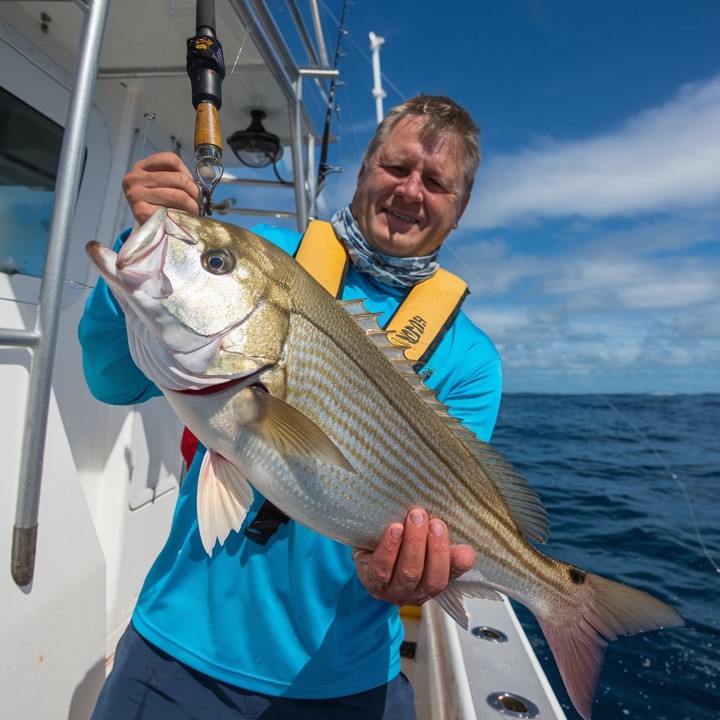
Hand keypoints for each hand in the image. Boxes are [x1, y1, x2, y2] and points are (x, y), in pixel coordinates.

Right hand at [122, 152, 200, 223]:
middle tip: (199, 202)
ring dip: (192, 205)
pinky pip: (171, 211)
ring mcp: (135, 194)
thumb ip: (175, 178)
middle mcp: (134, 178)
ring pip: (177, 195)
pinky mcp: (140, 211)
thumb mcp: (160, 185)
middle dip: (194, 191)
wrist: (146, 229)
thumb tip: (202, 180)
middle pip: (178, 178)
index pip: (170, 159)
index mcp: (141, 167)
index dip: (187, 172)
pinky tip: (186, 219)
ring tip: (196, 211)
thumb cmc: (156, 205)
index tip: (193, 184)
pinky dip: (183, 215)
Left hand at [353, 508, 474, 605]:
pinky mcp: (371, 582)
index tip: (465, 549)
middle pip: (431, 579)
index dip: (459, 565)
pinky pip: (381, 569)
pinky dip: (390, 548)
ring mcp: (393, 591)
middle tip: (434, 522)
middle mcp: (416, 593)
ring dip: (414, 544)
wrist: (366, 546)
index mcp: (433, 582)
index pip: (451, 576)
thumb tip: (466, 548)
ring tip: (415, 518)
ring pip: (409, 573)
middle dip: (436, 549)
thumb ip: (441, 541)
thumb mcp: (424, 541)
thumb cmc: (400, 543)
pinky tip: (394, 530)